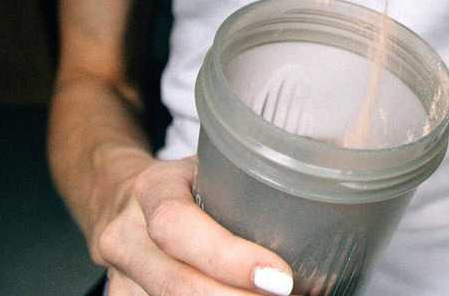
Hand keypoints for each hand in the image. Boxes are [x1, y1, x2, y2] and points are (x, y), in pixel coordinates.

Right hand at [92, 154, 294, 295]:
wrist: (125, 198)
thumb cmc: (187, 182)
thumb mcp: (212, 166)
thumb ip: (251, 180)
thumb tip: (328, 189)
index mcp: (152, 189)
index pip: (178, 226)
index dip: (229, 258)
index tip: (280, 278)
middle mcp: (126, 234)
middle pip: (174, 283)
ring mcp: (120, 275)